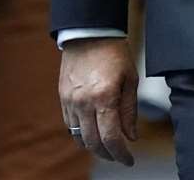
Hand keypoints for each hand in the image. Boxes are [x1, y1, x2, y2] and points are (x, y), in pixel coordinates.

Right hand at [60, 38, 138, 165]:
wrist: (89, 33)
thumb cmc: (114, 53)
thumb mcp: (130, 79)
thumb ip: (130, 111)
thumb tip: (131, 137)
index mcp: (104, 97)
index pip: (111, 138)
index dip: (121, 154)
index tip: (129, 160)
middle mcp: (84, 102)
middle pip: (93, 142)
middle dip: (108, 154)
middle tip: (119, 156)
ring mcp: (71, 101)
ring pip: (79, 136)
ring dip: (93, 146)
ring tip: (107, 146)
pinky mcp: (63, 97)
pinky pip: (69, 125)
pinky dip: (81, 133)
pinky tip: (92, 131)